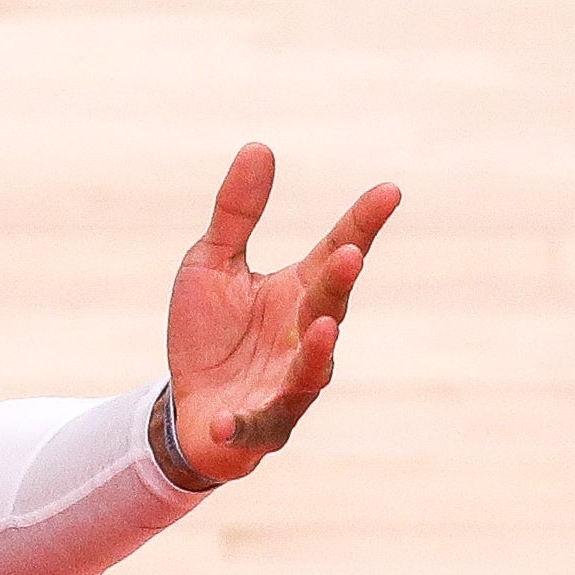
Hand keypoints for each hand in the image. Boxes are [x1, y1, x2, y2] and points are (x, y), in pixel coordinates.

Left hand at [157, 143, 395, 484]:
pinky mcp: (259, 428)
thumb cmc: (209, 335)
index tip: (389, 191)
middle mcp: (305, 337)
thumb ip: (236, 214)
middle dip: (338, 284)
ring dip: (317, 351)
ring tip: (321, 327)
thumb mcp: (211, 265)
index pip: (338, 251)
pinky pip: (254, 427)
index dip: (363, 224)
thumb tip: (260, 146)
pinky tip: (223, 419)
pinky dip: (241, 424)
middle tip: (347, 256)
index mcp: (299, 293)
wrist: (186, 408)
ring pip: (311, 371)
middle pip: (328, 306)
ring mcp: (288, 386)